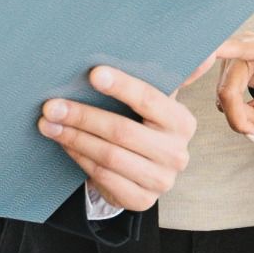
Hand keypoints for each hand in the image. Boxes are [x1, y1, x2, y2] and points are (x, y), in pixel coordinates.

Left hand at [38, 64, 196, 212]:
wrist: (142, 170)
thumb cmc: (141, 124)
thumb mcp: (153, 102)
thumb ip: (166, 76)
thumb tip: (205, 52)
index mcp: (182, 122)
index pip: (151, 100)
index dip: (122, 86)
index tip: (93, 74)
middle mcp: (177, 153)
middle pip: (122, 131)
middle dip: (83, 116)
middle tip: (51, 105)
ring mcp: (161, 180)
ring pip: (108, 156)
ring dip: (73, 138)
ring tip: (48, 124)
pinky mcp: (142, 200)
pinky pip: (103, 176)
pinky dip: (79, 158)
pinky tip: (64, 143)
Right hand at [211, 31, 253, 140]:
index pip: (233, 48)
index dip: (210, 54)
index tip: (196, 61)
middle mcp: (244, 50)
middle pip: (226, 88)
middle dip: (239, 115)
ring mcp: (237, 63)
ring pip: (224, 97)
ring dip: (242, 115)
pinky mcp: (234, 75)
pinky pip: (227, 99)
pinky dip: (241, 112)